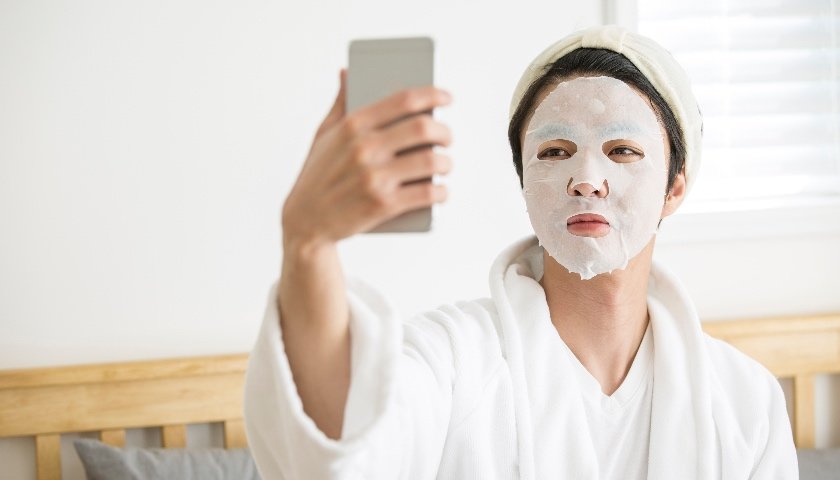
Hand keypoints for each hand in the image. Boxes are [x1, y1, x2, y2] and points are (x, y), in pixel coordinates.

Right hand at [281, 69, 453, 249]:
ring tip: (444, 164)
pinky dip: (441, 192)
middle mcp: (365, 148)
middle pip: (423, 128)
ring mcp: (374, 177)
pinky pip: (427, 193)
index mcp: (353, 125)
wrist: (306, 222)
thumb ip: (340, 103)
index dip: (432, 95)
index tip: (447, 98)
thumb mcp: (323, 135)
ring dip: (446, 162)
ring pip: (431, 161)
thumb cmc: (316, 176)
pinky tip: (441, 190)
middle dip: (444, 132)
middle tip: (446, 138)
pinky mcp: (383, 205)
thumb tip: (347, 72)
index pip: (403, 100)